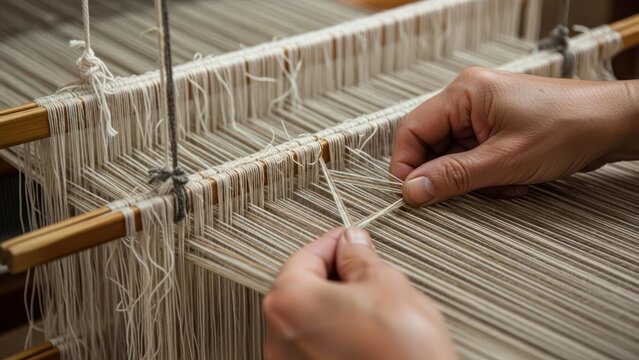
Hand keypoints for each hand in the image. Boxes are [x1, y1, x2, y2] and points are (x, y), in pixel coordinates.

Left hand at [263, 227, 455, 359]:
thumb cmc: (402, 353)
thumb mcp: (386, 284)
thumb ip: (360, 257)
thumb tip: (352, 244)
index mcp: (289, 303)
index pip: (304, 257)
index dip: (333, 243)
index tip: (350, 238)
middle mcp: (279, 338)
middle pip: (302, 289)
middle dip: (333, 274)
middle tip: (363, 266)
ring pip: (310, 319)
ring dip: (335, 304)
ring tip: (371, 303)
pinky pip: (317, 345)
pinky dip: (336, 331)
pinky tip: (366, 331)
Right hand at [390, 67, 638, 205]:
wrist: (613, 123)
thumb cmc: (569, 127)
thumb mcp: (504, 161)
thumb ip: (453, 177)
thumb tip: (412, 190)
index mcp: (464, 93)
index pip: (412, 130)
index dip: (407, 166)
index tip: (413, 195)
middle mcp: (469, 99)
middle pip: (432, 146)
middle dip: (450, 175)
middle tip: (469, 192)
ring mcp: (483, 114)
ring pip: (453, 157)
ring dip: (473, 179)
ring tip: (504, 184)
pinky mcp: (496, 129)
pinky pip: (473, 158)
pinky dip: (487, 176)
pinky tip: (512, 180)